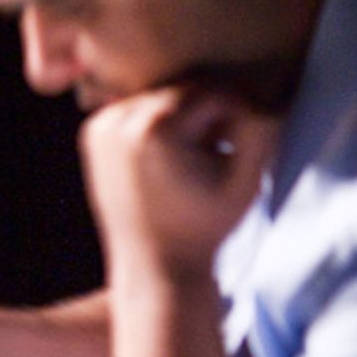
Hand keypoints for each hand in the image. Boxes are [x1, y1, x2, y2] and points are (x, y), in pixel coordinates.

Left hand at [80, 85, 280, 282]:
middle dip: (209, 114)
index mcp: (158, 129)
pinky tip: (170, 156)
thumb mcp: (245, 183)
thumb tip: (262, 96)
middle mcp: (122, 119)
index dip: (238, 114)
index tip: (243, 144)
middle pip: (184, 91)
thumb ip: (258, 132)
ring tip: (196, 155)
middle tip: (222, 148)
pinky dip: (157, 124)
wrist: (155, 265)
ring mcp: (102, 124)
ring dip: (183, 116)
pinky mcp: (94, 132)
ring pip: (161, 97)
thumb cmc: (206, 227)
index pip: (214, 94)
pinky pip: (136, 110)